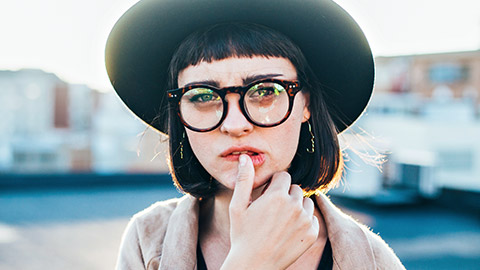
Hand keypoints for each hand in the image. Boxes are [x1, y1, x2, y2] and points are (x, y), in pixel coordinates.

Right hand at [222, 154, 319, 269]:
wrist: (254, 264)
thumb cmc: (242, 234)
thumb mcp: (238, 206)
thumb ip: (244, 179)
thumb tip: (245, 157)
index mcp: (277, 196)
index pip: (284, 176)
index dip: (274, 184)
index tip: (266, 196)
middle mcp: (295, 206)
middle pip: (295, 188)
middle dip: (285, 194)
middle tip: (271, 210)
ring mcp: (305, 220)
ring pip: (305, 202)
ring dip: (296, 206)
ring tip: (280, 220)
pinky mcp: (312, 233)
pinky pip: (312, 218)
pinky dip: (303, 221)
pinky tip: (288, 230)